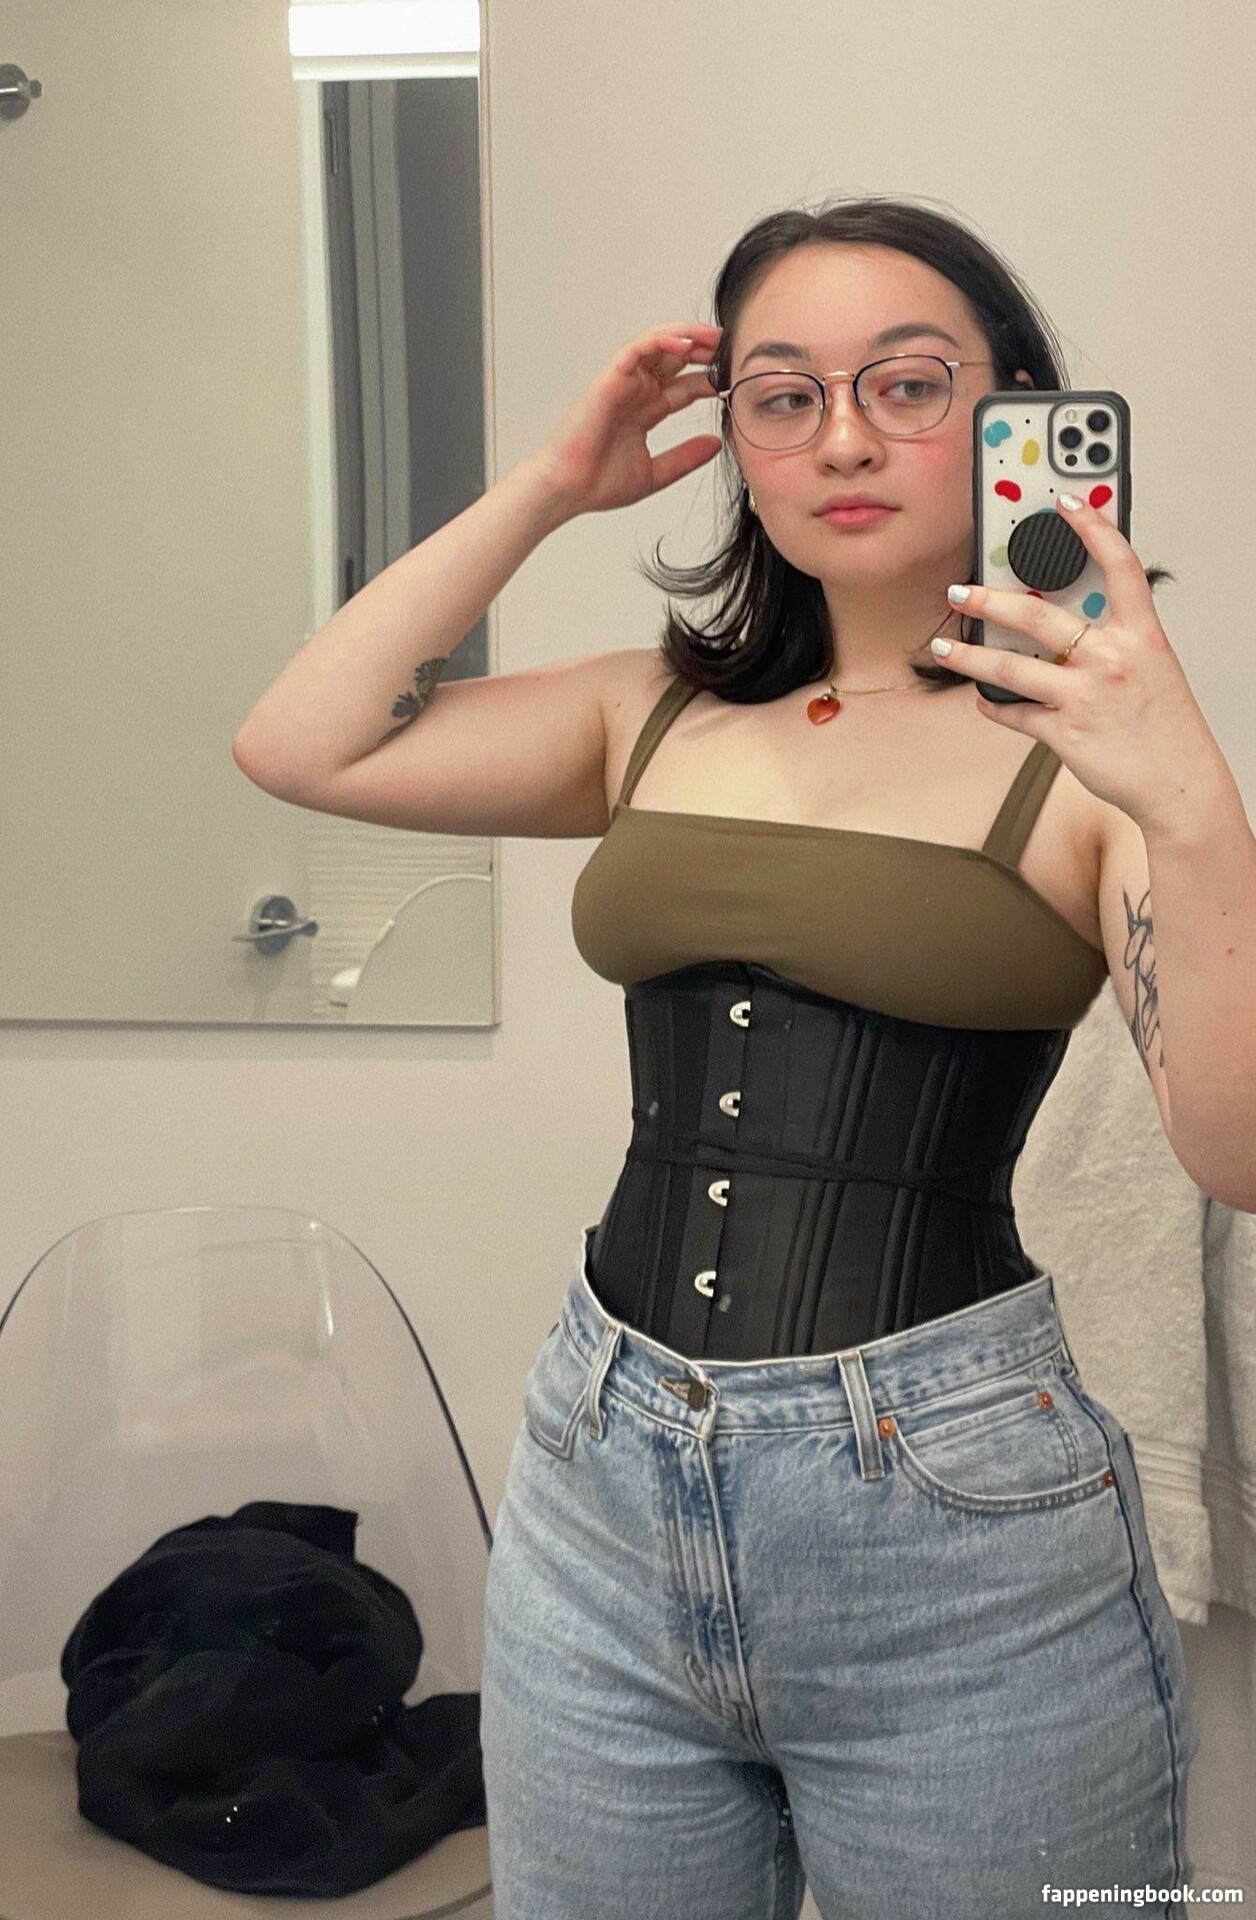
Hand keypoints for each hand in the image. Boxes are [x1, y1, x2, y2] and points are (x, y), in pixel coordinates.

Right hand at [530, 323, 723, 517]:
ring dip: (688, 336)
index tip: (737, 380)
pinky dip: (662, 340)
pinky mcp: (610, 377)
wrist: (568, 490)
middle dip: (706, 350)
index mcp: (646, 410)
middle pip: (676, 359)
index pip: (685, 386)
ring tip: (715, 338)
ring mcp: (623, 382)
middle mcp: (636, 391)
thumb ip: (685, 457)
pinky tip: (686, 343)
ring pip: (660, 344)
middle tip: (733, 349)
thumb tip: (717, 444)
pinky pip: (638, 348)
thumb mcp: (657, 473)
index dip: (711, 379)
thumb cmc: (598, 483)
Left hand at [931, 493, 1224, 836]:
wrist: (1180, 783)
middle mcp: (1112, 659)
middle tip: (961, 592)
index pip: (1119, 563)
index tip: (1063, 501)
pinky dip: (993, 706)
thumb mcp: (1152, 667)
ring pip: (1008, 666)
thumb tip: (1067, 624)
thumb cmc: (1166, 727)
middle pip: (1037, 614)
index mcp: (1142, 634)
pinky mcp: (1064, 733)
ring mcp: (1085, 696)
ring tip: (946, 649)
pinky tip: (983, 700)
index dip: (1091, 526)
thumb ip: (1115, 639)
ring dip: (968, 657)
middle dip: (988, 600)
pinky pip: (1014, 713)